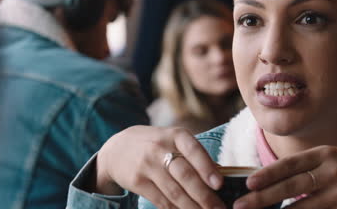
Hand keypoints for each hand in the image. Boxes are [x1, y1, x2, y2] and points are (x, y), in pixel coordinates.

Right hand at [95, 125, 225, 208]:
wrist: (116, 149)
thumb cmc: (155, 144)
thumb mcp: (172, 139)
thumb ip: (193, 154)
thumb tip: (219, 174)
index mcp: (175, 135)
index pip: (193, 150)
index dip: (207, 168)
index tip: (220, 184)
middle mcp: (160, 148)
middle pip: (185, 175)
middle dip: (204, 196)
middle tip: (219, 208)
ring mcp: (147, 165)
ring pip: (174, 192)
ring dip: (192, 207)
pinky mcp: (137, 182)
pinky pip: (161, 200)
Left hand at [234, 146, 336, 208]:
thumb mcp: (333, 158)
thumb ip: (307, 166)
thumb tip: (273, 180)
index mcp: (326, 153)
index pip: (290, 164)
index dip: (267, 174)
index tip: (248, 184)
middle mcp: (333, 172)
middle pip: (291, 187)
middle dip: (263, 198)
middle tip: (241, 205)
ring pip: (302, 208)